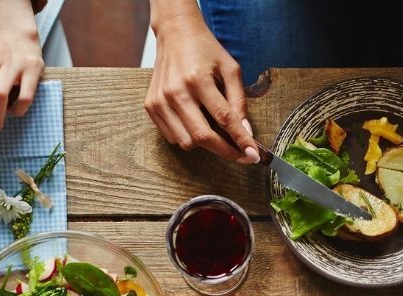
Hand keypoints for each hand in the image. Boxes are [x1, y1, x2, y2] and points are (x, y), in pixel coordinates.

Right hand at [145, 9, 258, 163]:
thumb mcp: (230, 69)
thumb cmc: (205, 50)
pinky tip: (196, 123)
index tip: (253, 155)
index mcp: (198, 79)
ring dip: (205, 144)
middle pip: (202, 137)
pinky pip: (173, 137)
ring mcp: (160, 101)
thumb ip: (239, 101)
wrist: (175, 34)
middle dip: (225, 151)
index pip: (223, 118)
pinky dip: (188, 137)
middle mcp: (176, 92)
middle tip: (240, 153)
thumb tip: (246, 132)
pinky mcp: (150, 106)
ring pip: (186, 142)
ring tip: (215, 132)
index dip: (240, 140)